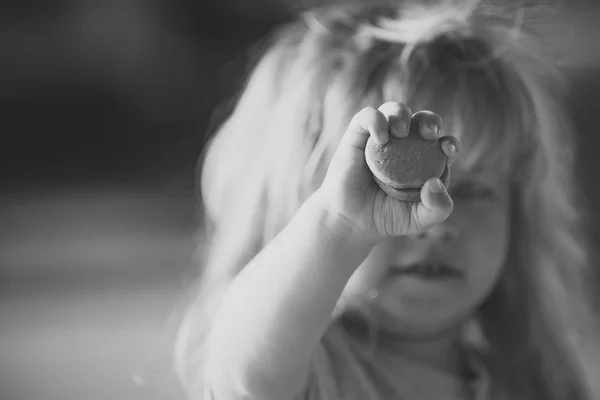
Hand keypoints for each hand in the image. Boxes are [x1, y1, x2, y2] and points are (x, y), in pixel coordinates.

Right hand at [317, 101, 459, 243]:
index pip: (442, 143)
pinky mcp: (357, 135)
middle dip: (430, 120)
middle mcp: (403, 146)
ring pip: (395, 110)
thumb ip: (438, 208)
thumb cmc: (385, 218)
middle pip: (423, 119)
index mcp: (422, 161)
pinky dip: (376, 120)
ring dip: (402, 114)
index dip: (450, 142)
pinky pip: (367, 116)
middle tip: (428, 134)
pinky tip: (381, 138)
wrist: (350, 221)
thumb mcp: (419, 220)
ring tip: (401, 132)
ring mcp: (380, 138)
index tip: (448, 151)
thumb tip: (435, 182)